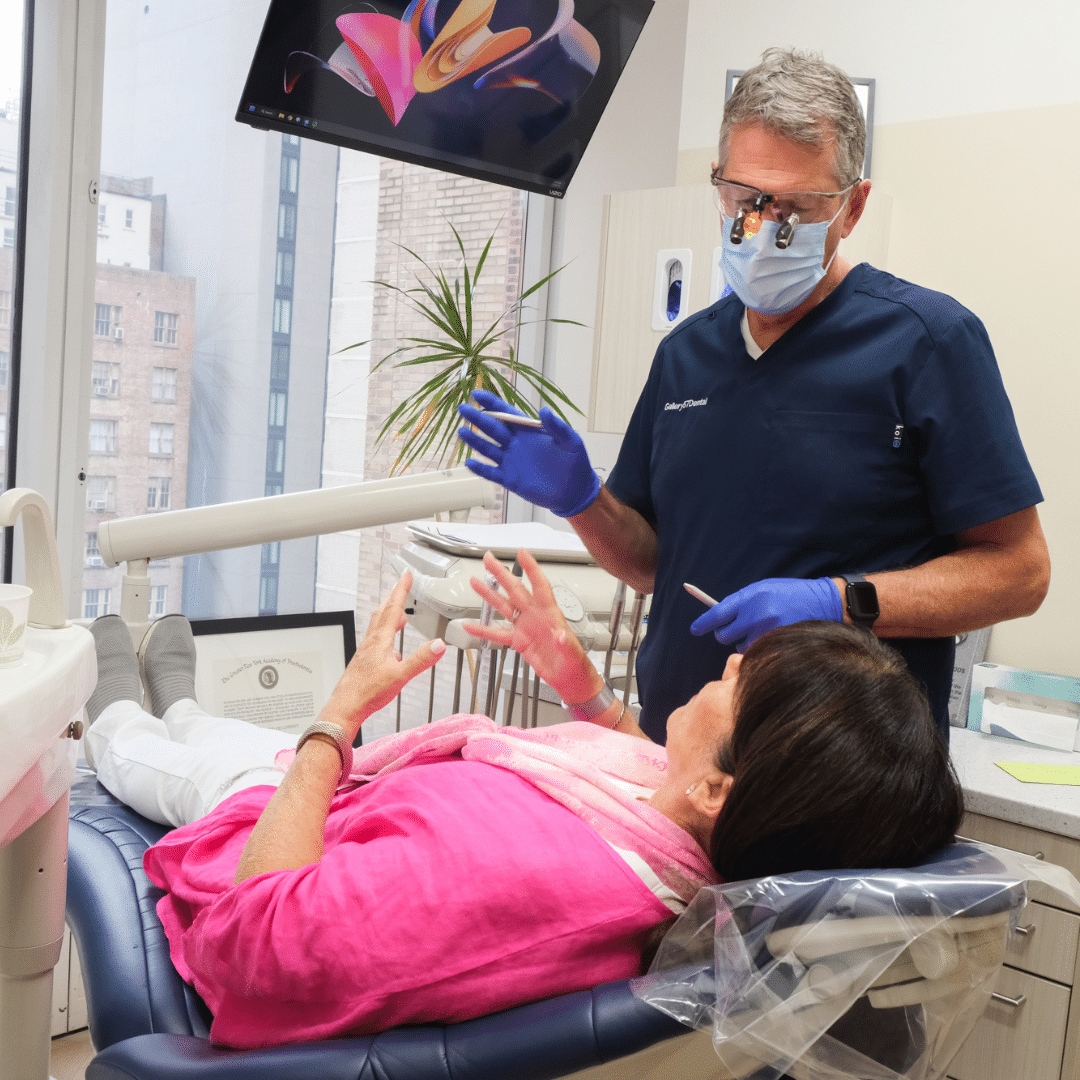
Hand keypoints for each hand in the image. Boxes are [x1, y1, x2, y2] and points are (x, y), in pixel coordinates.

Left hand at [321, 571, 445, 739]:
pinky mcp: (364, 662)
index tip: (405, 575)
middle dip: (393, 597)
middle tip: (400, 585)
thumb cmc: (367, 693)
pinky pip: (376, 641)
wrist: (345, 708)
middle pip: (382, 613)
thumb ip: (420, 660)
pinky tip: (391, 649)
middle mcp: (371, 642)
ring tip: (397, 611)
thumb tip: (438, 644)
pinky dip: (385, 635)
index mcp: (380, 641)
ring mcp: (366, 652)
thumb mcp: (400, 676)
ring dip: (388, 614)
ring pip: (377, 626)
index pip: (393, 609)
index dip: (400, 590)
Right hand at [457, 390, 599, 517]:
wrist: (575, 491)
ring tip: (462, 432)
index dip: (492, 403)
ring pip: (488, 449)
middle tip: (463, 408)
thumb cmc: (575, 463)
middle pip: (493, 428)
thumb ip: (557, 427)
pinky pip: (491, 473)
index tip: (477, 394)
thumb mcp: (571, 442)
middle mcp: (516, 444)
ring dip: (475, 441)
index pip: (507, 413)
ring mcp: (511, 461)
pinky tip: (469, 463)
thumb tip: (544, 410)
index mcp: (528, 431)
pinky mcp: (510, 479)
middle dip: (477, 418)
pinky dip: (480, 469)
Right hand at [464, 549, 601, 704]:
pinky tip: (470, 625)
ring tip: (476, 582)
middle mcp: (536, 616)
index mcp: (550, 614)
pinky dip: (484, 630)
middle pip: (516, 589)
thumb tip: (560, 634)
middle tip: (489, 559)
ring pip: (504, 606)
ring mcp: (525, 627)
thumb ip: (566, 644)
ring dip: (490, 594)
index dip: (531, 569)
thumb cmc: (575, 664)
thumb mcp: (573, 654)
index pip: (540, 585)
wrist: (569, 679)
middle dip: (502, 574)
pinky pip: (498, 633)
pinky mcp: (519, 641)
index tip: (522, 553)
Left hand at [690, 577, 843, 651]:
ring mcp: (767, 631)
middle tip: (731, 630)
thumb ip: (741, 602)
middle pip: (724, 635)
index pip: (718, 613)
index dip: (703, 623)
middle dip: (724, 634)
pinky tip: (769, 637)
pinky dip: (757, 648)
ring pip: (740, 646)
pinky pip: (756, 652)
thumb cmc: (789, 594)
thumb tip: (719, 616)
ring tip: (760, 630)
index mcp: (750, 596)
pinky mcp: (777, 643)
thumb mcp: (763, 589)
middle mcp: (756, 614)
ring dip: (743, 641)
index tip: (695, 629)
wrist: (823, 602)